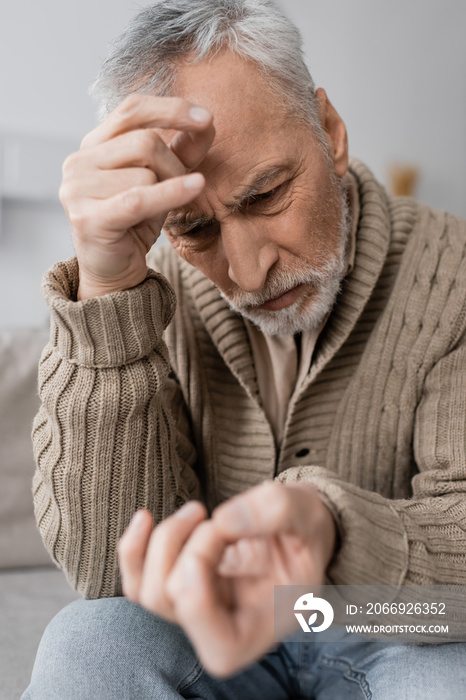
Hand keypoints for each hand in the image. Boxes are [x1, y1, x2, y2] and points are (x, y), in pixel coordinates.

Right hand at [59, 94, 214, 298]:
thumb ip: (179, 152)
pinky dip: (172, 193)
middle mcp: (78, 162)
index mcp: (93, 145)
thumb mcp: (160, 183)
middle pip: (144, 142)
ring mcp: (78, 189)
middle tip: (185, 187)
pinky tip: (196, 187)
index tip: (206, 118)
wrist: (113, 272)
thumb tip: (207, 123)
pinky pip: (141, 197)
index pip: (132, 109)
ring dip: (169, 191)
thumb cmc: (134, 224)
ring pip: (145, 173)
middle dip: (176, 165)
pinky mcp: (88, 218)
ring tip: (163, 211)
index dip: (171, 109)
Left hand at [118, 481, 336, 676]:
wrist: (295, 523)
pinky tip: (145, 518)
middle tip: (214, 514)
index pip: (218, 646)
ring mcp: (198, 609)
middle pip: (173, 604)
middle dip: (187, 545)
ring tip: (197, 510)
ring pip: (147, 593)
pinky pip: (137, 581)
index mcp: (266, 627)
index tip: (217, 532)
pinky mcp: (179, 585)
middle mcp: (226, 628)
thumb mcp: (306, 513)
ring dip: (164, 541)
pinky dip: (133, 549)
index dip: (199, 591)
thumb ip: (274, 512)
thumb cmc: (305, 525)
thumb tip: (224, 519)